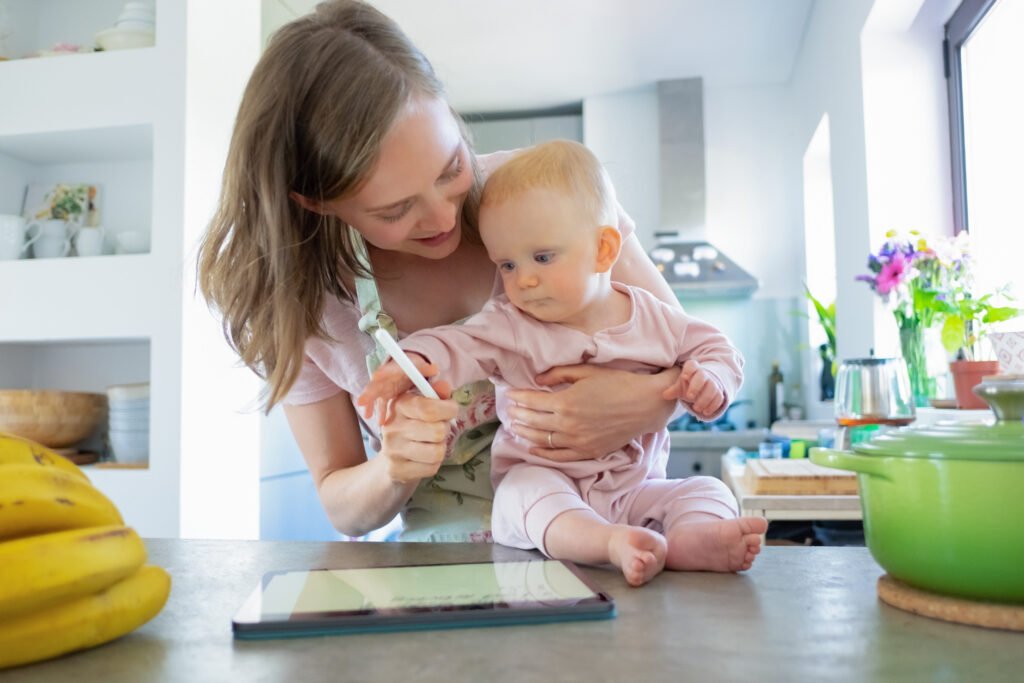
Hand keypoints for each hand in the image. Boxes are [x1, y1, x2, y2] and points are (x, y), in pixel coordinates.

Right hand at [356, 356, 449, 420]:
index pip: (389, 369)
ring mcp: (383, 386)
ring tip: (366, 414)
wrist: (408, 368)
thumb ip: (427, 368)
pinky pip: (379, 404)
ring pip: (374, 394)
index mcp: (396, 368)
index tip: (376, 376)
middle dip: (370, 392)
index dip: (383, 373)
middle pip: (376, 383)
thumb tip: (435, 368)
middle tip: (361, 401)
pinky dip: (377, 411)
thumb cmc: (415, 368)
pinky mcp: (383, 395)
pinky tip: (377, 421)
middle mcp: (386, 377)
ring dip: (370, 404)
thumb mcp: (421, 366)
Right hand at [378, 392, 457, 484]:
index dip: (448, 410)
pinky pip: (431, 468)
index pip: (428, 408)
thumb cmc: (414, 426)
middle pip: (437, 431)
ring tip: (432, 445)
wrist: (392, 459)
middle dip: (445, 431)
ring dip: (440, 449)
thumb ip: (436, 394)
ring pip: (436, 452)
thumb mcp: (424, 405)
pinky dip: (434, 464)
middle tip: (438, 430)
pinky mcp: (397, 469)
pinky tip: (424, 459)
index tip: (451, 411)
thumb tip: (444, 385)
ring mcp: (392, 450)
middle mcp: (392, 426)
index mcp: (399, 405)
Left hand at [504, 364, 680, 460]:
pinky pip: (558, 456)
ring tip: (515, 427)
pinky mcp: (588, 451)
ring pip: (541, 440)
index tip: (509, 395)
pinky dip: (542, 453)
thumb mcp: (587, 371)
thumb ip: (559, 374)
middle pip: (533, 421)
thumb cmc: (618, 383)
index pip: (532, 401)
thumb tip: (538, 380)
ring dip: (525, 433)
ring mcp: (577, 441)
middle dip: (518, 415)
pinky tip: (532, 448)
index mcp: (566, 402)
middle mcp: (568, 424)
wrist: (646, 405)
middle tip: (509, 410)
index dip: (518, 398)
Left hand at [662, 359, 725, 419]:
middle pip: (702, 376)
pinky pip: (719, 397)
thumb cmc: (688, 385)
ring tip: (696, 408)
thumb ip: (673, 390)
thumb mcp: (680, 386)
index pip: (692, 365)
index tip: (683, 377)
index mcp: (692, 369)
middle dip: (696, 386)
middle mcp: (704, 374)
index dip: (688, 370)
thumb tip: (665, 395)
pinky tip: (705, 412)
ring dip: (704, 399)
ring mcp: (713, 383)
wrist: (704, 386)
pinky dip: (713, 406)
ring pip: (712, 388)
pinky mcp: (719, 392)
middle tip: (689, 397)